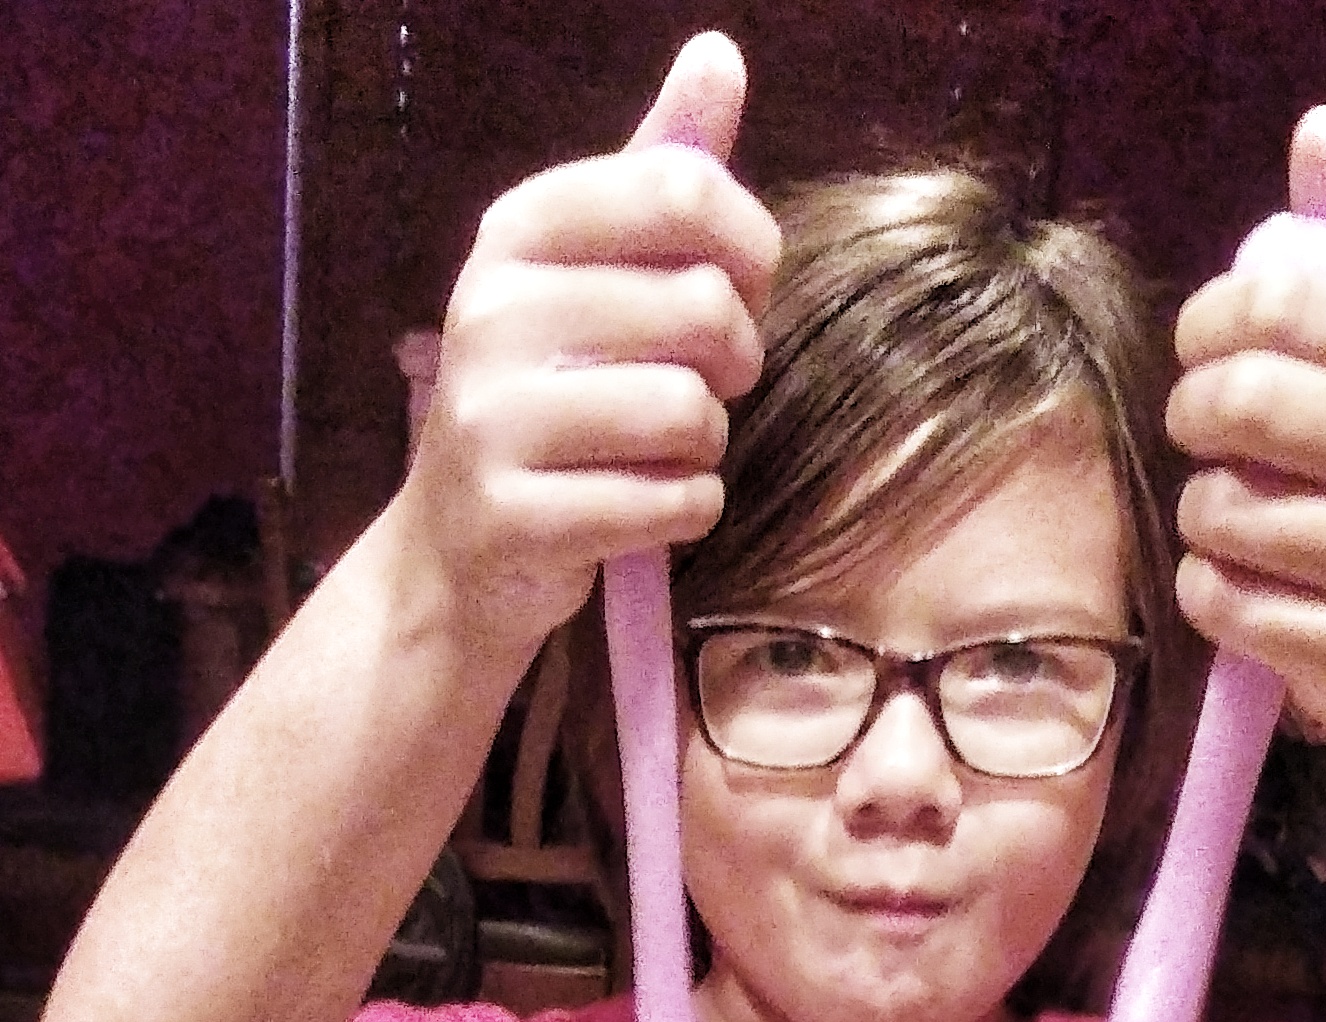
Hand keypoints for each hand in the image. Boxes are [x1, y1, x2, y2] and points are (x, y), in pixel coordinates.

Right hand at [395, 31, 780, 656]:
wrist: (460, 549)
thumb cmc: (554, 399)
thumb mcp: (595, 274)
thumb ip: (660, 172)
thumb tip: (720, 54)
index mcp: (517, 231)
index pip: (682, 189)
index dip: (751, 247)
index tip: (742, 288)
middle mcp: (492, 310)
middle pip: (703, 305)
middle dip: (735, 360)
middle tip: (708, 386)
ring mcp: (494, 418)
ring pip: (690, 410)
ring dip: (708, 444)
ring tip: (667, 450)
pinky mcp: (517, 517)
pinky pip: (672, 502)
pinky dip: (687, 511)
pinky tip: (648, 506)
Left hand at [1166, 108, 1325, 767]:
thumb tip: (1322, 130)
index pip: (1284, 299)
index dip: (1210, 320)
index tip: (1201, 350)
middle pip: (1243, 399)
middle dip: (1190, 416)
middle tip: (1199, 436)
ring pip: (1220, 509)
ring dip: (1201, 519)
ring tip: (1236, 529)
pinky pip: (1218, 600)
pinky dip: (1207, 597)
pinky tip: (1246, 596)